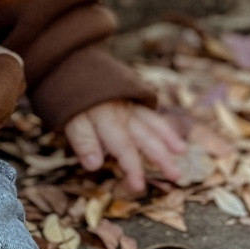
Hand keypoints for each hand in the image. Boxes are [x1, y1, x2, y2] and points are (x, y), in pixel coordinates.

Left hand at [64, 101, 184, 196]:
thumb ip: (83, 140)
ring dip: (168, 140)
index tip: (139, 188)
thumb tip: (94, 166)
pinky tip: (173, 138)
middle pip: (144, 138)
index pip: (123, 148)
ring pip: (153, 125)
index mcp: (107, 119)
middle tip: (176, 176)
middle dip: (160, 158)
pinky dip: (163, 126)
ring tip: (181, 152)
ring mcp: (130, 105)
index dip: (132, 168)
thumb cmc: (67, 95)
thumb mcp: (68, 118)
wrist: (70, 61)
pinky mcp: (133, 99)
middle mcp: (123, 112)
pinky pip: (151, 114)